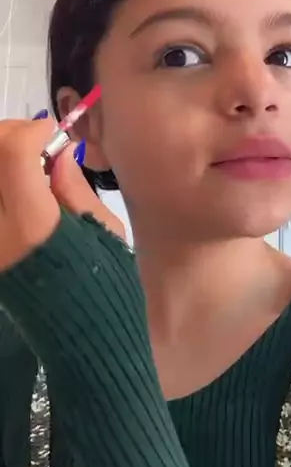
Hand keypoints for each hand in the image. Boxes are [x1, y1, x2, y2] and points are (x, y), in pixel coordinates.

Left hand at [0, 118, 125, 273]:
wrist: (82, 336)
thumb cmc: (104, 284)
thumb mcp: (103, 232)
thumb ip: (74, 188)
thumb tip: (56, 151)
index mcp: (32, 225)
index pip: (13, 152)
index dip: (32, 130)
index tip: (54, 133)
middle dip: (9, 136)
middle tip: (36, 143)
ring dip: (1, 157)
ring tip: (25, 165)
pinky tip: (17, 187)